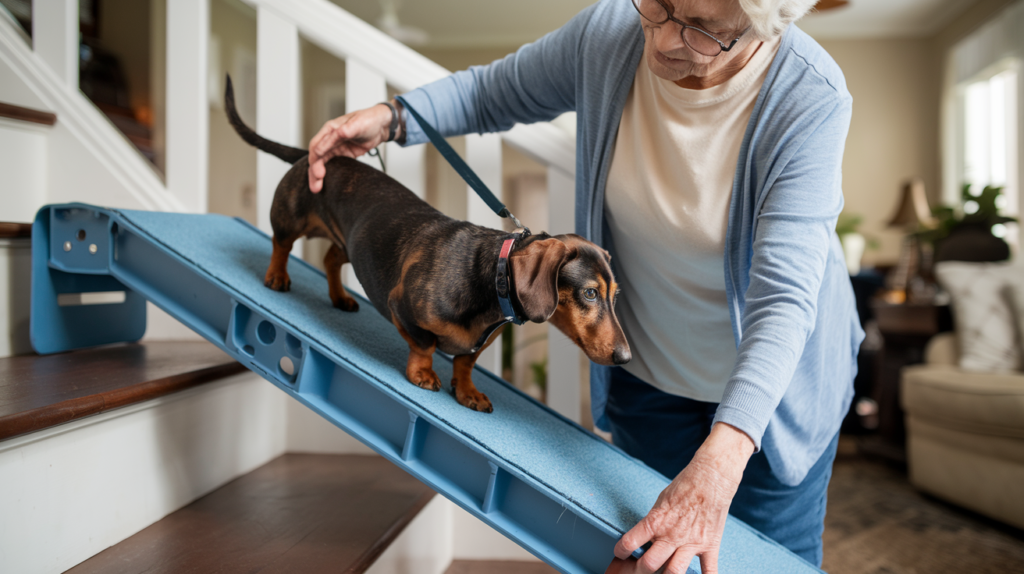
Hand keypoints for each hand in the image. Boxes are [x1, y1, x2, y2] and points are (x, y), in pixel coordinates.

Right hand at [307, 103, 395, 192]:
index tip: (318, 172)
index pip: (316, 145)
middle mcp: (330, 139)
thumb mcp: (356, 125)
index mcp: (330, 129)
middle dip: (314, 171)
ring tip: (316, 189)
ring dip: (318, 175)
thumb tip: (331, 136)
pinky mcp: (344, 154)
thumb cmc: (369, 120)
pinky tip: (327, 184)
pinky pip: (334, 165)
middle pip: (317, 157)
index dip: (315, 159)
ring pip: (323, 163)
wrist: (381, 125)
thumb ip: (342, 132)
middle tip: (316, 185)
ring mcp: (336, 147)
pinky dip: (329, 174)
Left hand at [606, 423, 754, 573]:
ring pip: (674, 572)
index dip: (621, 551)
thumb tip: (646, 536)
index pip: (630, 542)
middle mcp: (672, 535)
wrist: (710, 478)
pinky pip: (709, 571)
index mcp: (656, 521)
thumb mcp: (660, 501)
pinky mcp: (709, 546)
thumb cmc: (684, 486)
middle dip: (639, 570)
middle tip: (637, 569)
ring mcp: (691, 543)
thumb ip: (653, 521)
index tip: (620, 553)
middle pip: (649, 564)